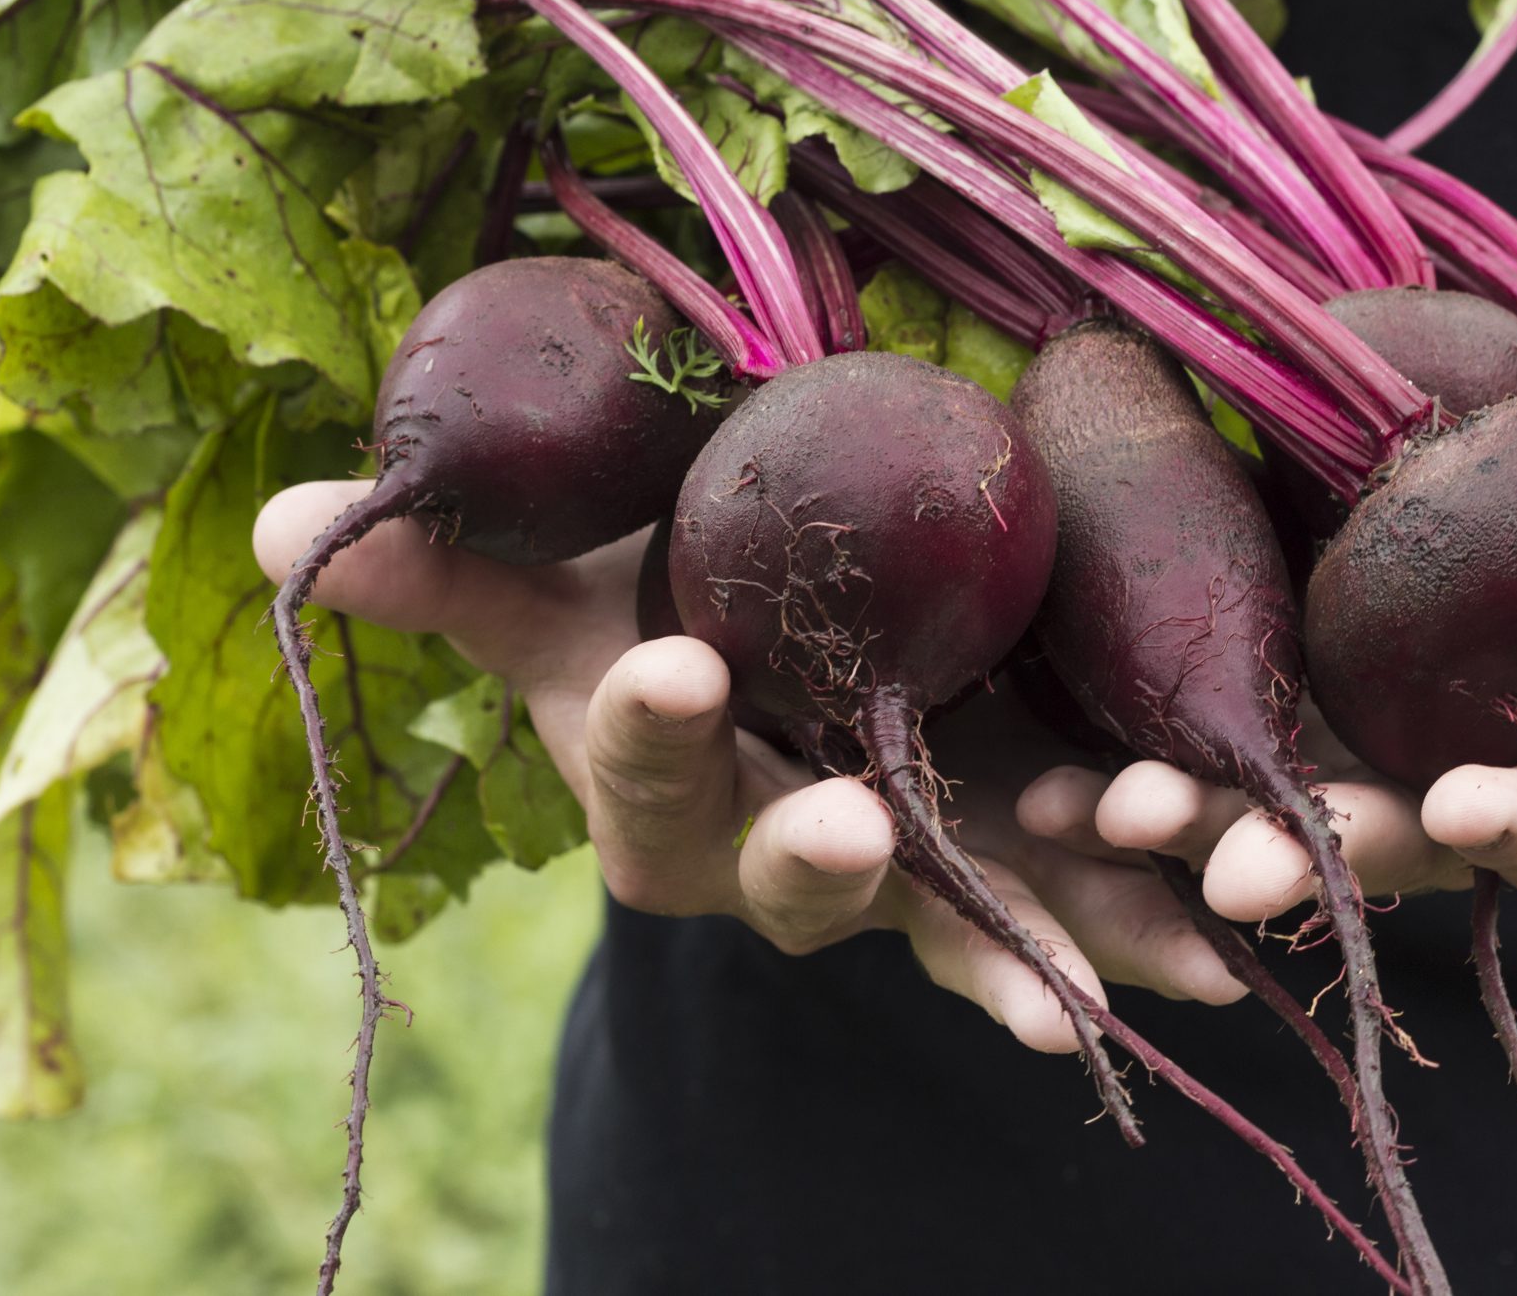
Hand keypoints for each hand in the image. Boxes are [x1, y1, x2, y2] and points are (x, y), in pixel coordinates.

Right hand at [254, 482, 1245, 1052]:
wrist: (792, 671)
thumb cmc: (669, 618)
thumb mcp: (571, 594)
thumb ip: (463, 569)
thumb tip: (298, 522)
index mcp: (663, 788)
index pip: (637, 762)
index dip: (645, 727)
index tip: (670, 673)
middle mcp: (778, 855)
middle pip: (790, 871)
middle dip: (816, 856)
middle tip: (846, 825)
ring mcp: (910, 879)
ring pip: (954, 922)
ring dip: (1019, 948)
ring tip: (1083, 993)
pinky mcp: (1024, 873)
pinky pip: (1085, 914)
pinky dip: (1147, 934)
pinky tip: (1218, 957)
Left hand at [1020, 471, 1516, 917]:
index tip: (1465, 814)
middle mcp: (1458, 774)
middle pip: (1383, 838)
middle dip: (1314, 855)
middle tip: (1223, 863)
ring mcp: (1358, 737)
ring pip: (1264, 804)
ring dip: (1180, 825)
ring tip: (1094, 821)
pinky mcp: (1272, 679)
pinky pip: (1185, 729)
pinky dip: (1114, 754)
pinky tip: (1028, 768)